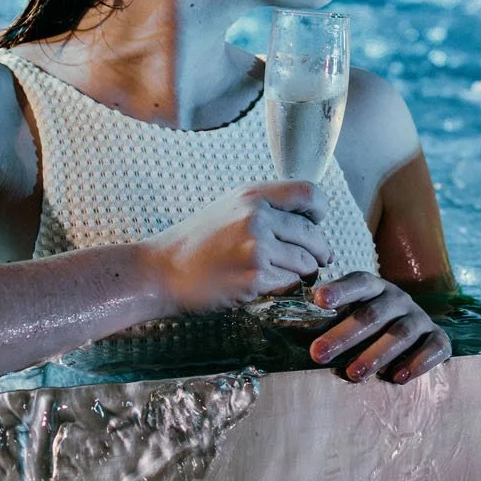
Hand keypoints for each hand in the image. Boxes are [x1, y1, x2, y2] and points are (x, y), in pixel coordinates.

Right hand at [145, 182, 333, 313]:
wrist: (161, 272)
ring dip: (302, 272)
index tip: (316, 223)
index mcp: (253, 195)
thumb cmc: (197, 242)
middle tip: (319, 260)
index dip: (319, 211)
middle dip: (319, 251)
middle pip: (313, 235)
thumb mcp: (230, 207)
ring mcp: (257, 248)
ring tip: (285, 273)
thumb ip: (266, 207)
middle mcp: (257, 217)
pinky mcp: (254, 278)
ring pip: (305, 263)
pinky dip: (284, 287)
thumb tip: (309, 218)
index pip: (309, 193)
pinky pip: (289, 283)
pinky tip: (266, 285)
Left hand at [306, 271, 452, 382]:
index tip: (319, 300)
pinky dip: (417, 362)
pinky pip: (434, 348)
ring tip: (353, 374)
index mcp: (375, 288)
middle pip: (373, 313)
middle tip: (318, 354)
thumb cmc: (372, 328)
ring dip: (376, 354)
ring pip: (401, 333)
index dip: (340, 290)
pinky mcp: (438, 338)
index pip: (359, 282)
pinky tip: (398, 377)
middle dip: (344, 334)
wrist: (417, 333)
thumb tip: (295, 332)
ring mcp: (420, 318)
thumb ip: (331, 320)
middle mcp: (399, 300)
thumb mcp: (353, 315)